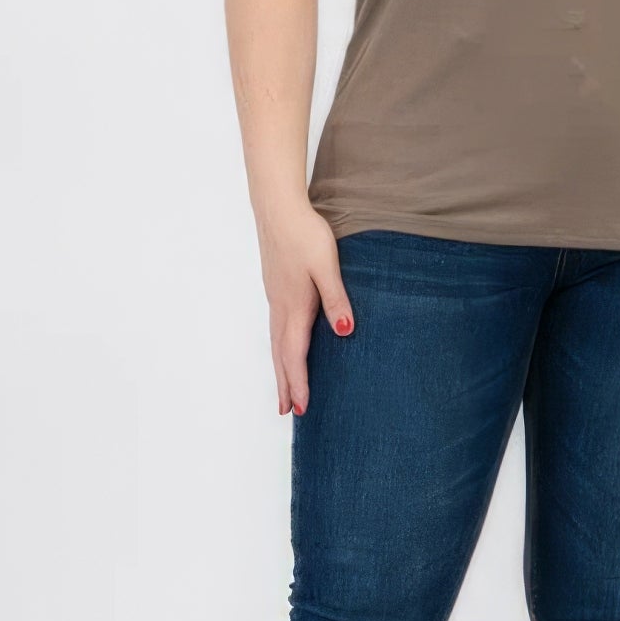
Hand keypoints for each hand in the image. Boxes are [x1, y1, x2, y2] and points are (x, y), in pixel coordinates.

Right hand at [255, 201, 355, 416]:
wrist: (278, 209)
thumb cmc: (305, 234)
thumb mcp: (327, 265)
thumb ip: (336, 298)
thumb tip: (344, 330)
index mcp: (294, 306)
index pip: (295, 354)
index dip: (298, 382)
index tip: (300, 408)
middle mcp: (280, 307)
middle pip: (280, 355)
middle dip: (285, 384)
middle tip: (287, 412)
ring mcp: (275, 298)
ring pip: (275, 342)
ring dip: (279, 369)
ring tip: (282, 390)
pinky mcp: (276, 289)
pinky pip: (276, 328)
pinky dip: (278, 348)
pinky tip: (283, 348)